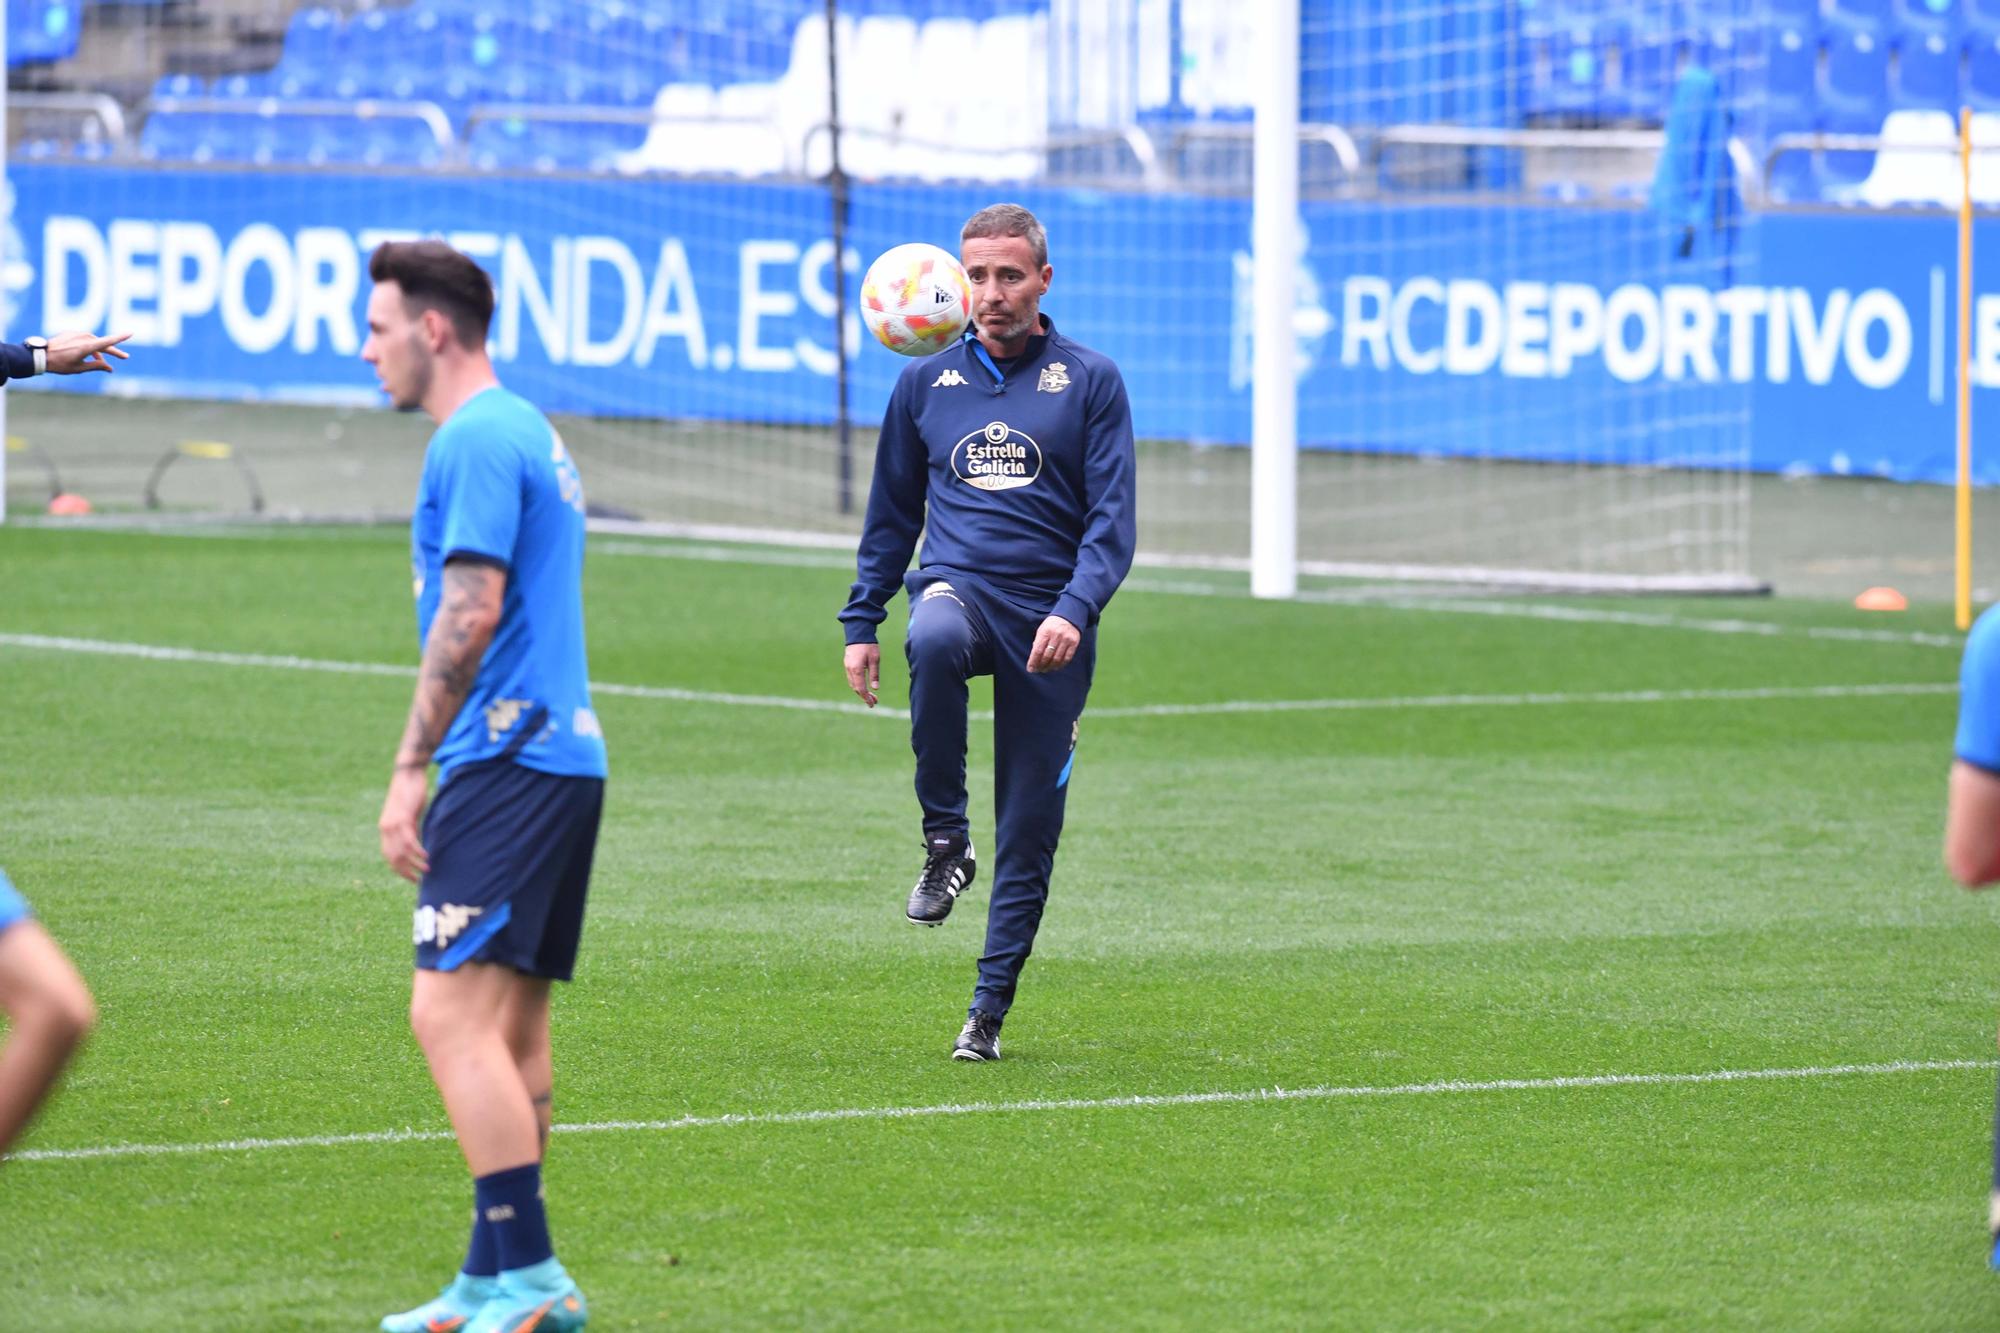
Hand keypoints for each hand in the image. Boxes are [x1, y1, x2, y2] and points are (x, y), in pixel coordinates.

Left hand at [44, 331, 130, 374]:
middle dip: (114, 351)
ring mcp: (77, 334)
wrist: (40, 355)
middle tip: (125, 357)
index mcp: (87, 347)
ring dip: (99, 350)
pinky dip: (88, 346)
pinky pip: (84, 339)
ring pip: (94, 342)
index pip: (108, 341)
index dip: (120, 338)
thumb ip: (96, 366)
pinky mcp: (71, 333)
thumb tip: (109, 367)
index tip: (131, 333)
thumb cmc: (60, 364)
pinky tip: (86, 354)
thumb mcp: (79, 368)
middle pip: (104, 344)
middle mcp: (84, 338)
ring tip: (101, 360)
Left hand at [378, 765, 431, 882]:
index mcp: (385, 829)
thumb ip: (410, 829)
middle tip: (418, 880)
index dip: (399, 869)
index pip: (389, 856)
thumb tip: (415, 844)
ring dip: (414, 863)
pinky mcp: (403, 818)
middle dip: (405, 871)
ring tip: (426, 870)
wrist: (407, 774)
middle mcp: (386, 828)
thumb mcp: (409, 815)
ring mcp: (393, 824)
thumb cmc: (410, 793)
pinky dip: (417, 850)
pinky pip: (409, 839)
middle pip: (393, 858)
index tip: (411, 878)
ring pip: (401, 851)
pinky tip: (426, 856)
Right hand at [844, 642, 880, 707]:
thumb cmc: (869, 645)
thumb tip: (875, 689)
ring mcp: (847, 667)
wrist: (858, 632)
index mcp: (857, 669)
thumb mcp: (875, 660)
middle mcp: (850, 670)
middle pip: (856, 688)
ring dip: (861, 691)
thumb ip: (874, 674)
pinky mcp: (848, 664)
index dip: (866, 698)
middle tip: (874, 702)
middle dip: (865, 696)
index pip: (861, 688)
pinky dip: (857, 685)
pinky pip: (852, 678)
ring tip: (871, 696)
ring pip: (853, 684)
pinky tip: (864, 686)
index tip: (872, 704)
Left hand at [1025, 615, 1079, 673]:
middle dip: (1041, 666)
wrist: (1069, 615)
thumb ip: (1038, 642)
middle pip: (1047, 656)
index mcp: (1045, 632)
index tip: (1030, 669)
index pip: (1038, 651)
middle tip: (1037, 670)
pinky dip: (1060, 665)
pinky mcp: (1074, 643)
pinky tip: (1055, 667)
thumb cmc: (1052, 624)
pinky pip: (1067, 658)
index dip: (1033, 662)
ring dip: (1050, 667)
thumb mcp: (1042, 629)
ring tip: (1045, 669)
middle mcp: (1056, 636)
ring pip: (1057, 659)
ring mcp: (1066, 640)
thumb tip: (1034, 658)